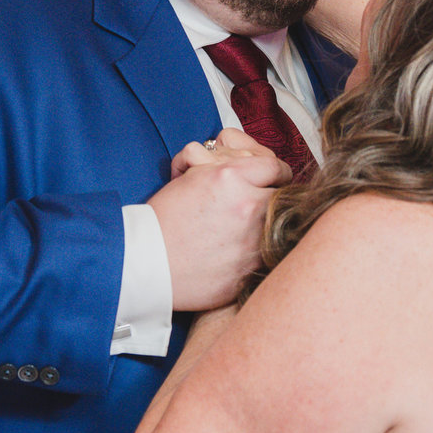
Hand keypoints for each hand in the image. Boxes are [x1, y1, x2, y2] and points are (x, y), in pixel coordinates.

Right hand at [149, 129, 291, 310]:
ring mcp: (254, 240)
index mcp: (231, 177)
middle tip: (261, 200)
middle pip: (286, 193)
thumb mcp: (192, 177)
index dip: (274, 171)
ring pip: (282, 224)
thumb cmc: (163, 220)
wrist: (146, 263)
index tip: (271, 177)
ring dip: (270, 222)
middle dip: (275, 195)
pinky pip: (272, 252)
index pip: (275, 165)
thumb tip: (251, 164)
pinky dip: (261, 248)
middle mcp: (248, 205)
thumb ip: (226, 167)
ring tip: (248, 226)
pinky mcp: (252, 267)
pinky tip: (242, 248)